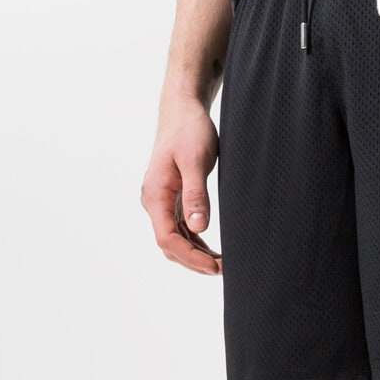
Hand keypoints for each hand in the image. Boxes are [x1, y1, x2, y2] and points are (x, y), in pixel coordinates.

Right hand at [140, 94, 221, 273]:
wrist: (183, 110)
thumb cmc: (189, 130)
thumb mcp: (195, 160)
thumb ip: (196, 195)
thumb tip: (199, 229)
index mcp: (155, 195)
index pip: (167, 238)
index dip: (191, 257)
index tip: (216, 266)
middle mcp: (154, 202)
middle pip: (169, 245)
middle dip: (195, 261)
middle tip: (225, 269)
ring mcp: (162, 202)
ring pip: (175, 240)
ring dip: (196, 255)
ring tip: (223, 264)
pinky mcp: (172, 199)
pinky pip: (181, 229)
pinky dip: (196, 243)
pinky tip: (213, 250)